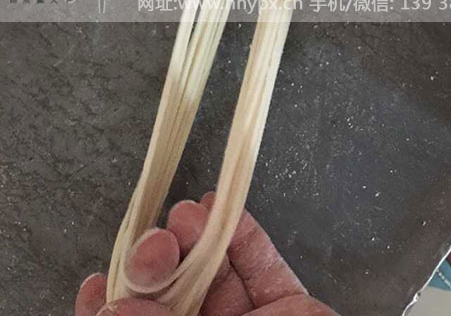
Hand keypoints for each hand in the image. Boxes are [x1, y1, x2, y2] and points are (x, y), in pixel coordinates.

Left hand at [75, 192, 336, 315]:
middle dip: (158, 264)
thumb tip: (115, 312)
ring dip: (197, 240)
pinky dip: (244, 235)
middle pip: (175, 298)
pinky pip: (262, 265)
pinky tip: (224, 208)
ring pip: (215, 276)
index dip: (112, 309)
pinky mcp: (289, 305)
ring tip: (187, 214)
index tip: (97, 283)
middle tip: (156, 244)